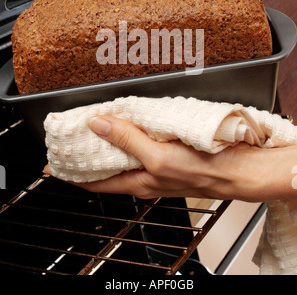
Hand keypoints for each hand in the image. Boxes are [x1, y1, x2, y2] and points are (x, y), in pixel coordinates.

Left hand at [46, 115, 296, 201]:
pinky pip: (142, 142)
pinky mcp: (170, 151)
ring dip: (108, 141)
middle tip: (71, 138)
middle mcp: (144, 175)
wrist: (238, 168)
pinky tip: (131, 119)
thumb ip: (127, 139)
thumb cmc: (201, 170)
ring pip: (124, 154)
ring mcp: (157, 163)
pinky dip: (130, 132)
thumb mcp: (157, 157)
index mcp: (137, 181)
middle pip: (107, 167)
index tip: (53, 165)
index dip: (72, 174)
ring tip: (93, 124)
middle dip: (87, 155)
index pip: (94, 182)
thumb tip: (98, 124)